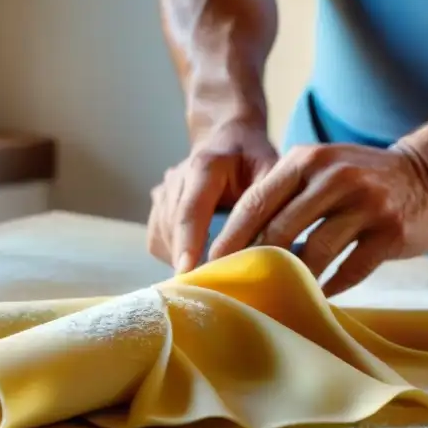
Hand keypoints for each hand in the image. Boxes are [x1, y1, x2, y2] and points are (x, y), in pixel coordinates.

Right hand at [147, 124, 278, 271]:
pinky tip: (197, 259)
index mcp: (205, 166)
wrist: (226, 138)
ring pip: (163, 237)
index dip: (188, 241)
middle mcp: (177, 178)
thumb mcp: (270, 170)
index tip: (186, 271)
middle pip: (174, 228)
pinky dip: (175, 255)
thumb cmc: (253, 158)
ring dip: (182, 259)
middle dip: (188, 259)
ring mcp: (163, 192)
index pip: (191, 209)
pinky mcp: (158, 207)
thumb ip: (268, 203)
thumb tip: (269, 247)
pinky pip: (158, 240)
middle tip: (210, 290)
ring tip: (208, 276)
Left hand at [209, 142, 427, 294]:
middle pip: (279, 229)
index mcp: (306, 160)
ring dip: (294, 278)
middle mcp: (334, 176)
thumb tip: (233, 244)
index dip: (229, 239)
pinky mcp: (390, 231)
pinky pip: (351, 268)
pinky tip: (318, 295)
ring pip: (315, 252)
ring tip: (276, 295)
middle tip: (235, 289)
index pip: (255, 203)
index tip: (210, 267)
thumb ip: (282, 195)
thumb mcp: (318, 169)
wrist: (427, 175)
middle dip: (253, 263)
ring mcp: (365, 203)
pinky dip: (331, 286)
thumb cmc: (357, 180)